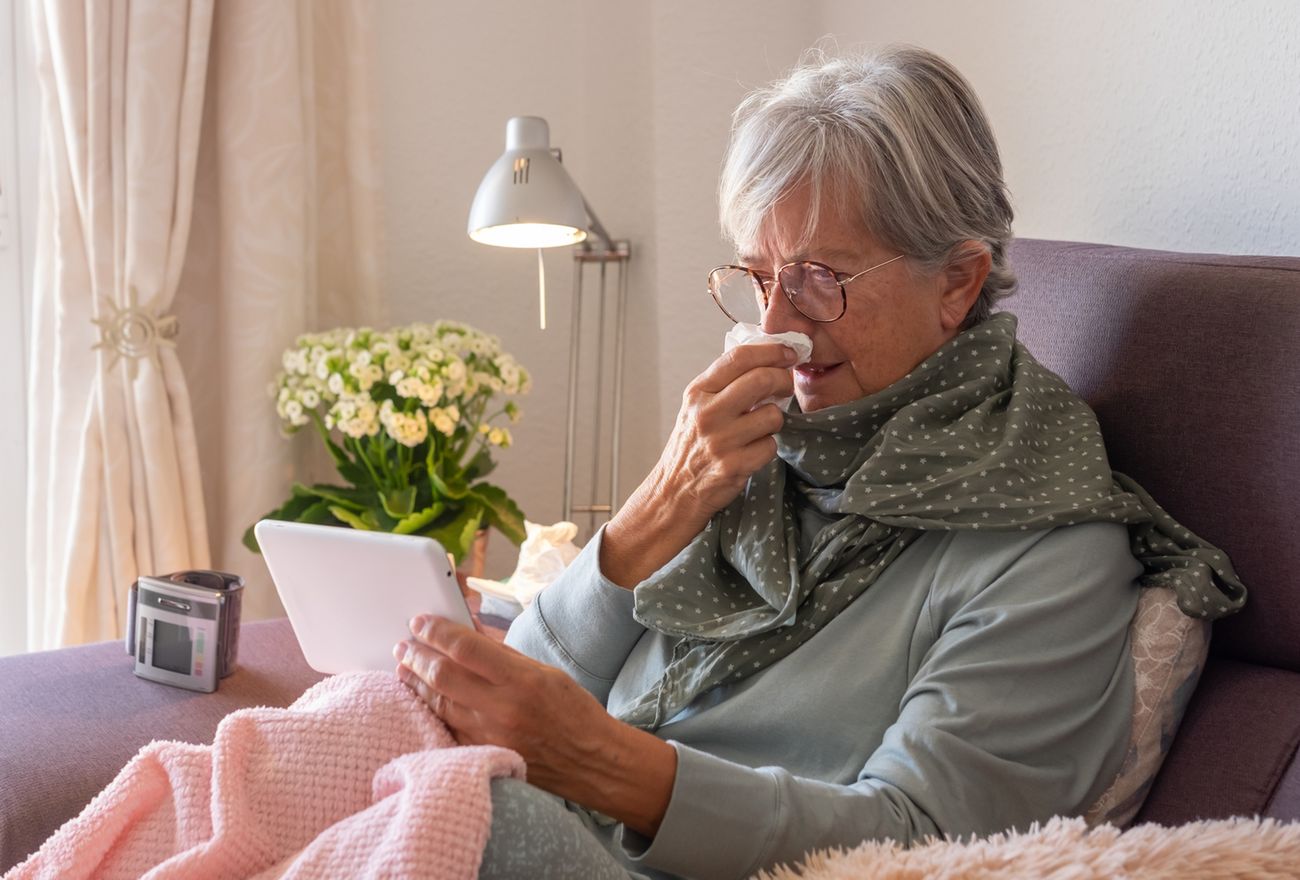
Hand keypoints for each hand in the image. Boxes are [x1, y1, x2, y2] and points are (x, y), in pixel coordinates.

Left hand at [395, 615, 675, 835]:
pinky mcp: (483, 755)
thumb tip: (467, 633)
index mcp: (521, 680)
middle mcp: (501, 709)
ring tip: (404, 667)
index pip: (465, 649)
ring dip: (416, 683)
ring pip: (438, 704)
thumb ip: (502, 655)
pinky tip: (422, 698)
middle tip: (402, 645)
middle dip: (417, 656)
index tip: (419, 622)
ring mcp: (489, 736)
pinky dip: (432, 710)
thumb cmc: (574, 712)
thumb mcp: (545, 672)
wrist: (593, 763)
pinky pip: (448, 728)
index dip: (436, 632)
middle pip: (443, 676)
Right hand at [601, 342, 794, 586]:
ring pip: (773, 416)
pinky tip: (751, 452)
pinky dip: (766, 448)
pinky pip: (770, 446)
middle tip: (785, 385)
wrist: (674, 491)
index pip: (738, 357)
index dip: (770, 350)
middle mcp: (707, 414)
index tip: (788, 352)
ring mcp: (721, 441)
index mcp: (698, 393)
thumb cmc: (691, 446)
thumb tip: (767, 358)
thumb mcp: (696, 406)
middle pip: (761, 380)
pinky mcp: (734, 466)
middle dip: (783, 380)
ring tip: (758, 429)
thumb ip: (724, 383)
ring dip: (773, 421)